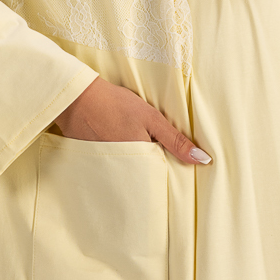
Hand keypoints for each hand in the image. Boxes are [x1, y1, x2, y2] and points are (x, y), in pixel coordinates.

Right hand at [55, 78, 211, 164]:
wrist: (76, 98)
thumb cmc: (115, 105)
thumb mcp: (151, 118)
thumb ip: (176, 140)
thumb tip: (203, 160)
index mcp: (141, 162)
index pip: (160, 179)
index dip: (167, 172)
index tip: (172, 167)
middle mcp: (124, 172)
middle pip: (143, 180)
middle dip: (150, 174)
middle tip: (151, 158)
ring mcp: (106, 171)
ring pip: (127, 176)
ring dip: (132, 170)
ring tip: (131, 153)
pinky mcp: (93, 166)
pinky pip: (110, 171)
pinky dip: (116, 165)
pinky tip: (114, 150)